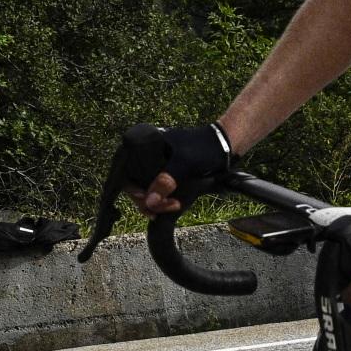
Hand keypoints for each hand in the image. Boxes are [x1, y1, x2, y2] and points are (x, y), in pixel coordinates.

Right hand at [118, 122, 232, 214]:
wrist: (226, 145)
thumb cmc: (206, 148)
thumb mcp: (185, 163)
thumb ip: (167, 180)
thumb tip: (149, 201)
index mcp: (145, 143)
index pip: (125, 170)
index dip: (131, 188)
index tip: (145, 200)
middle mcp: (146, 153)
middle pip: (134, 183)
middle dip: (147, 199)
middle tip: (165, 207)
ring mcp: (156, 164)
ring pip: (146, 189)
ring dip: (156, 202)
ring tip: (174, 205)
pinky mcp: (166, 173)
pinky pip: (157, 189)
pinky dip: (162, 199)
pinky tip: (173, 204)